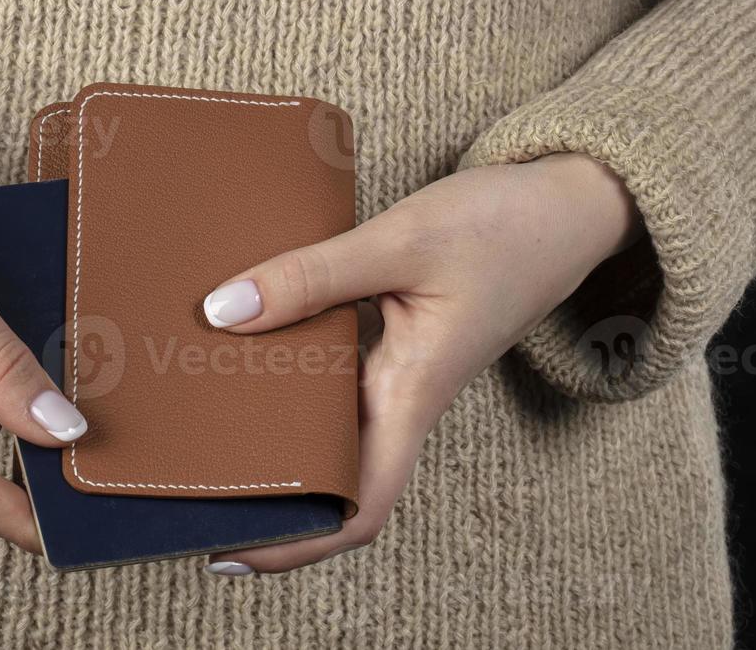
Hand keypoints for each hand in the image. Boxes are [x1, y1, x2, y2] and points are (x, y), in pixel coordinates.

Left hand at [199, 153, 641, 574]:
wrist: (568, 203)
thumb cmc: (503, 226)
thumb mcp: (401, 240)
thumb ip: (312, 274)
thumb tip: (222, 312)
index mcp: (412, 395)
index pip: (359, 505)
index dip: (297, 543)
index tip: (230, 552)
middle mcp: (401, 396)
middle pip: (330, 475)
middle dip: (265, 492)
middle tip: (187, 483)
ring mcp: (397, 371)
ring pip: (326, 424)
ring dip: (270, 430)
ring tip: (195, 420)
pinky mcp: (393, 340)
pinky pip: (331, 376)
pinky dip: (287, 373)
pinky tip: (238, 346)